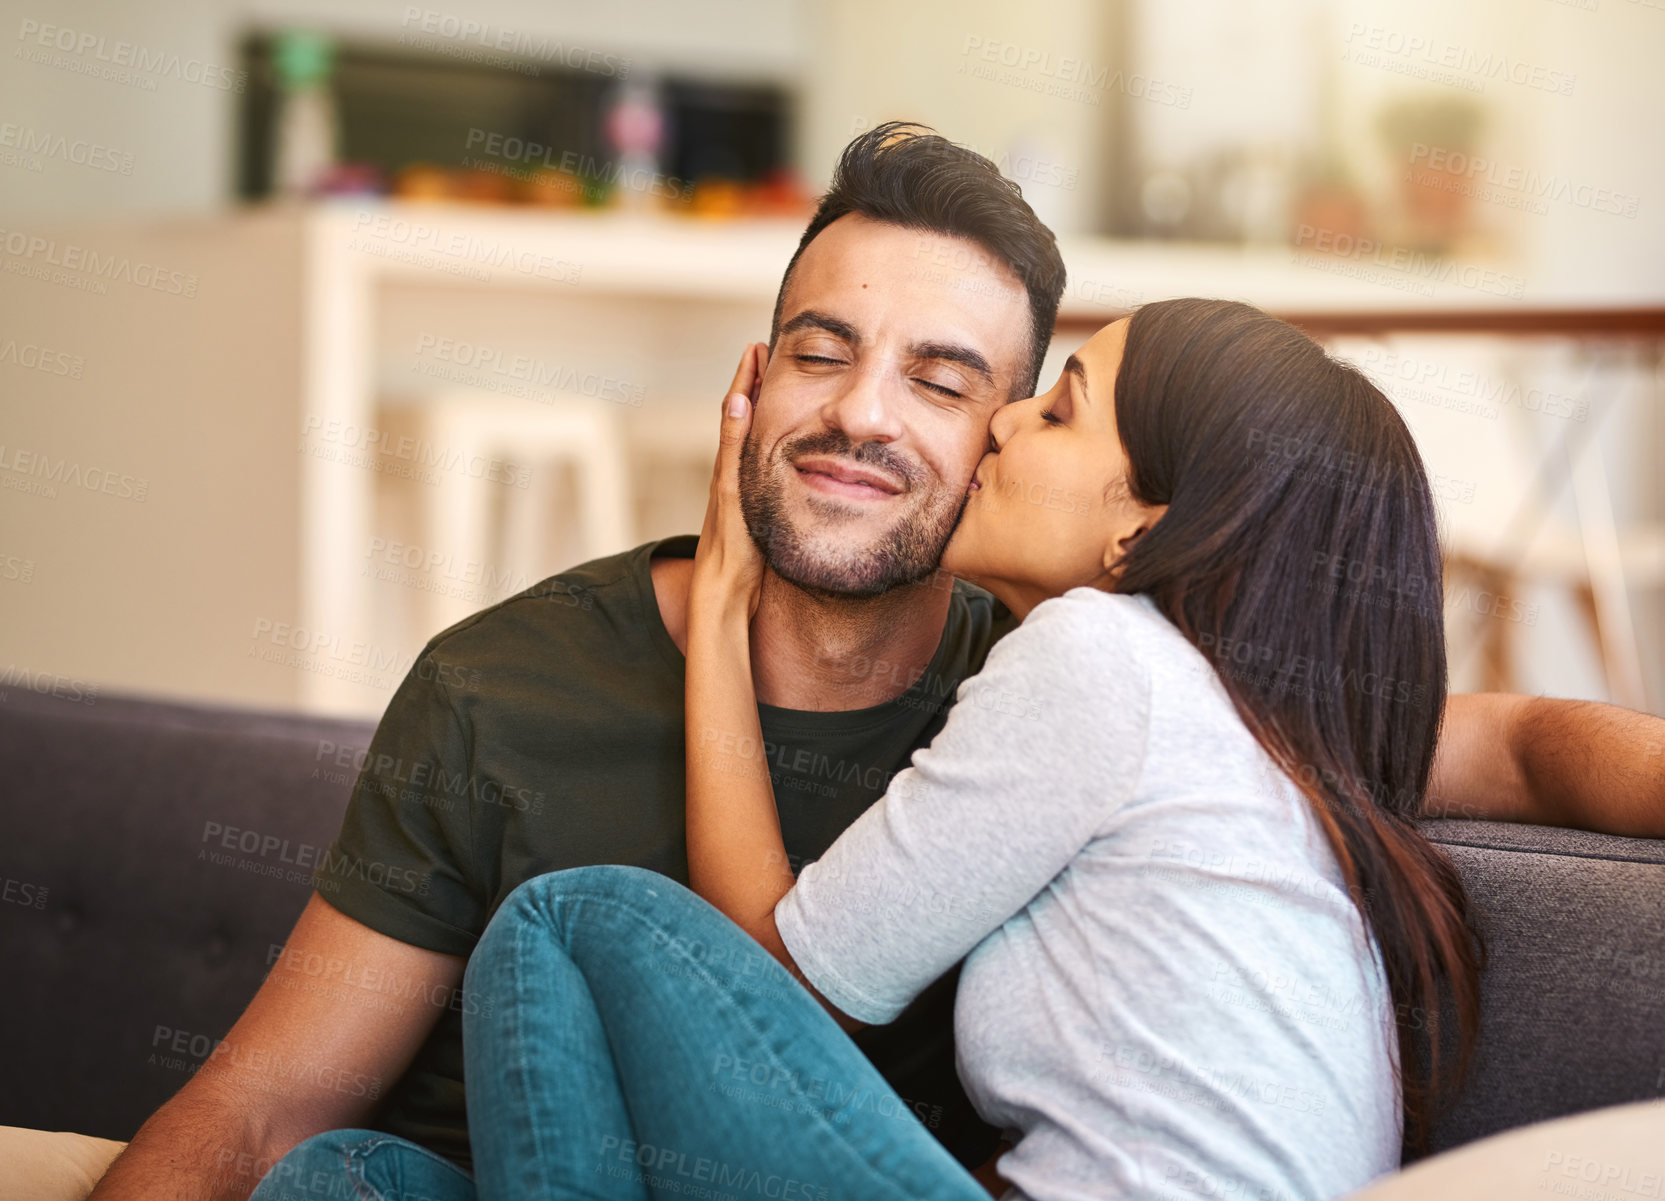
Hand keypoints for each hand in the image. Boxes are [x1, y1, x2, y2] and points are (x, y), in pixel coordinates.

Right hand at [692, 343, 767, 625]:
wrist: (723, 603)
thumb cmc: (750, 578)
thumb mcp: (771, 535)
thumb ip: (784, 514)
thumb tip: (815, 497)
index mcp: (742, 486)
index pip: (751, 434)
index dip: (758, 401)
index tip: (769, 370)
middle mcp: (729, 479)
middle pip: (738, 422)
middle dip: (747, 384)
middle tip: (757, 347)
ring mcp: (724, 486)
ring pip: (733, 430)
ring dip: (739, 392)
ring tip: (750, 356)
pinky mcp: (724, 499)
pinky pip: (730, 456)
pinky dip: (732, 428)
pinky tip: (740, 401)